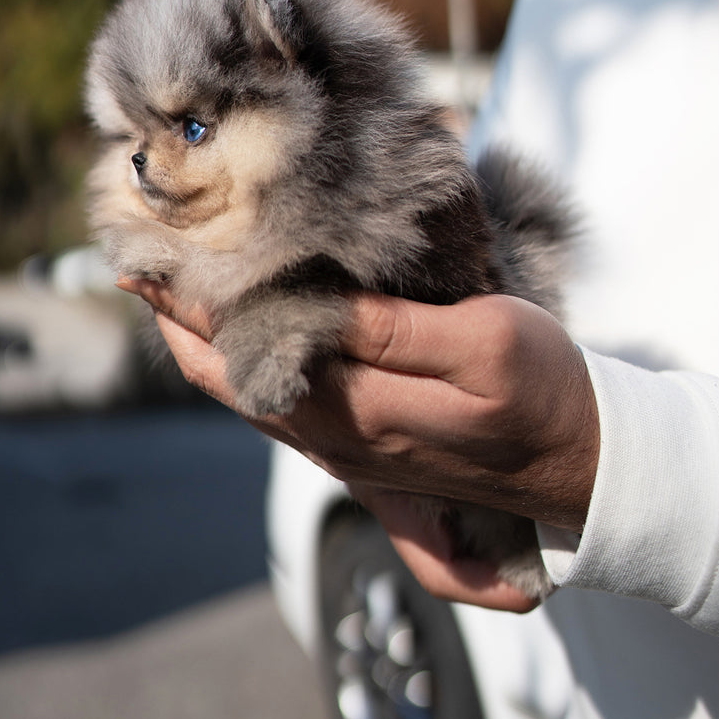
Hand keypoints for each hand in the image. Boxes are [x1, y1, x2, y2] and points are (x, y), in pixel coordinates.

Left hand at [116, 278, 598, 612]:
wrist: (581, 465)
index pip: (247, 348)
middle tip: (137, 261)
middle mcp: (335, 433)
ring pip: (242, 392)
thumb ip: (395, 334)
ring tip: (167, 290)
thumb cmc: (542, 393)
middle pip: (225, 374)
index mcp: (360, 406)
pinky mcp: (358, 441)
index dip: (191, 301)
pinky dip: (234, 364)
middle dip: (175, 317)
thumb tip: (316, 305)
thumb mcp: (485, 347)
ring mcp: (343, 443)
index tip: (148, 253)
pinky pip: (274, 403)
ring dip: (197, 341)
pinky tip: (229, 334)